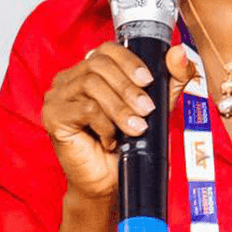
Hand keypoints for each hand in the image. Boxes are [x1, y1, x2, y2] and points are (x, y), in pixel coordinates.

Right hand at [40, 43, 196, 199]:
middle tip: (146, 110)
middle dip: (127, 87)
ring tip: (135, 128)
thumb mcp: (157, 106)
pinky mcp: (52, 117)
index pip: (107, 49)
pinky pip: (83, 109)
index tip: (148, 80)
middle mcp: (70, 78)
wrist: (108, 182)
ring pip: (90, 85)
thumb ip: (171, 79)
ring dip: (119, 108)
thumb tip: (179, 52)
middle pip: (98, 64)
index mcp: (91, 70)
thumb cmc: (128, 142)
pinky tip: (111, 139)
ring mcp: (57, 96)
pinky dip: (104, 124)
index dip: (129, 61)